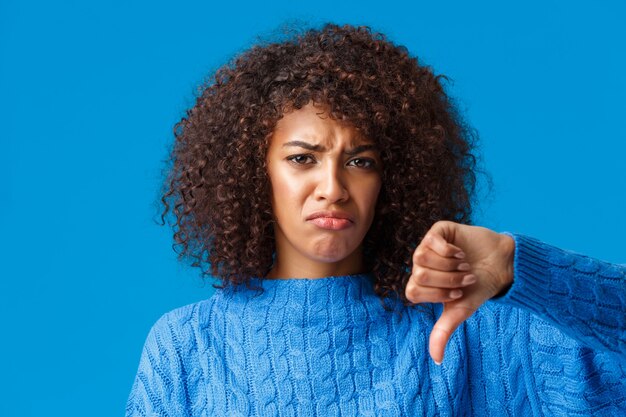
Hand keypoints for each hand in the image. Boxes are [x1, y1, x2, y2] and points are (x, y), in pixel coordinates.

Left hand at [406, 220, 515, 364]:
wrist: (500, 265)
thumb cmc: (477, 289)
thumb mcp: (460, 311)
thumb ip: (443, 332)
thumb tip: (436, 359)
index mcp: (420, 285)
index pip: (412, 291)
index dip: (437, 294)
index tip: (458, 294)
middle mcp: (420, 265)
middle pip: (418, 274)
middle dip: (447, 280)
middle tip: (465, 279)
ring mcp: (427, 246)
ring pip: (421, 257)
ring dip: (449, 265)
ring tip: (464, 266)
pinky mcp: (438, 231)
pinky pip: (432, 240)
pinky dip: (450, 251)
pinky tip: (461, 253)